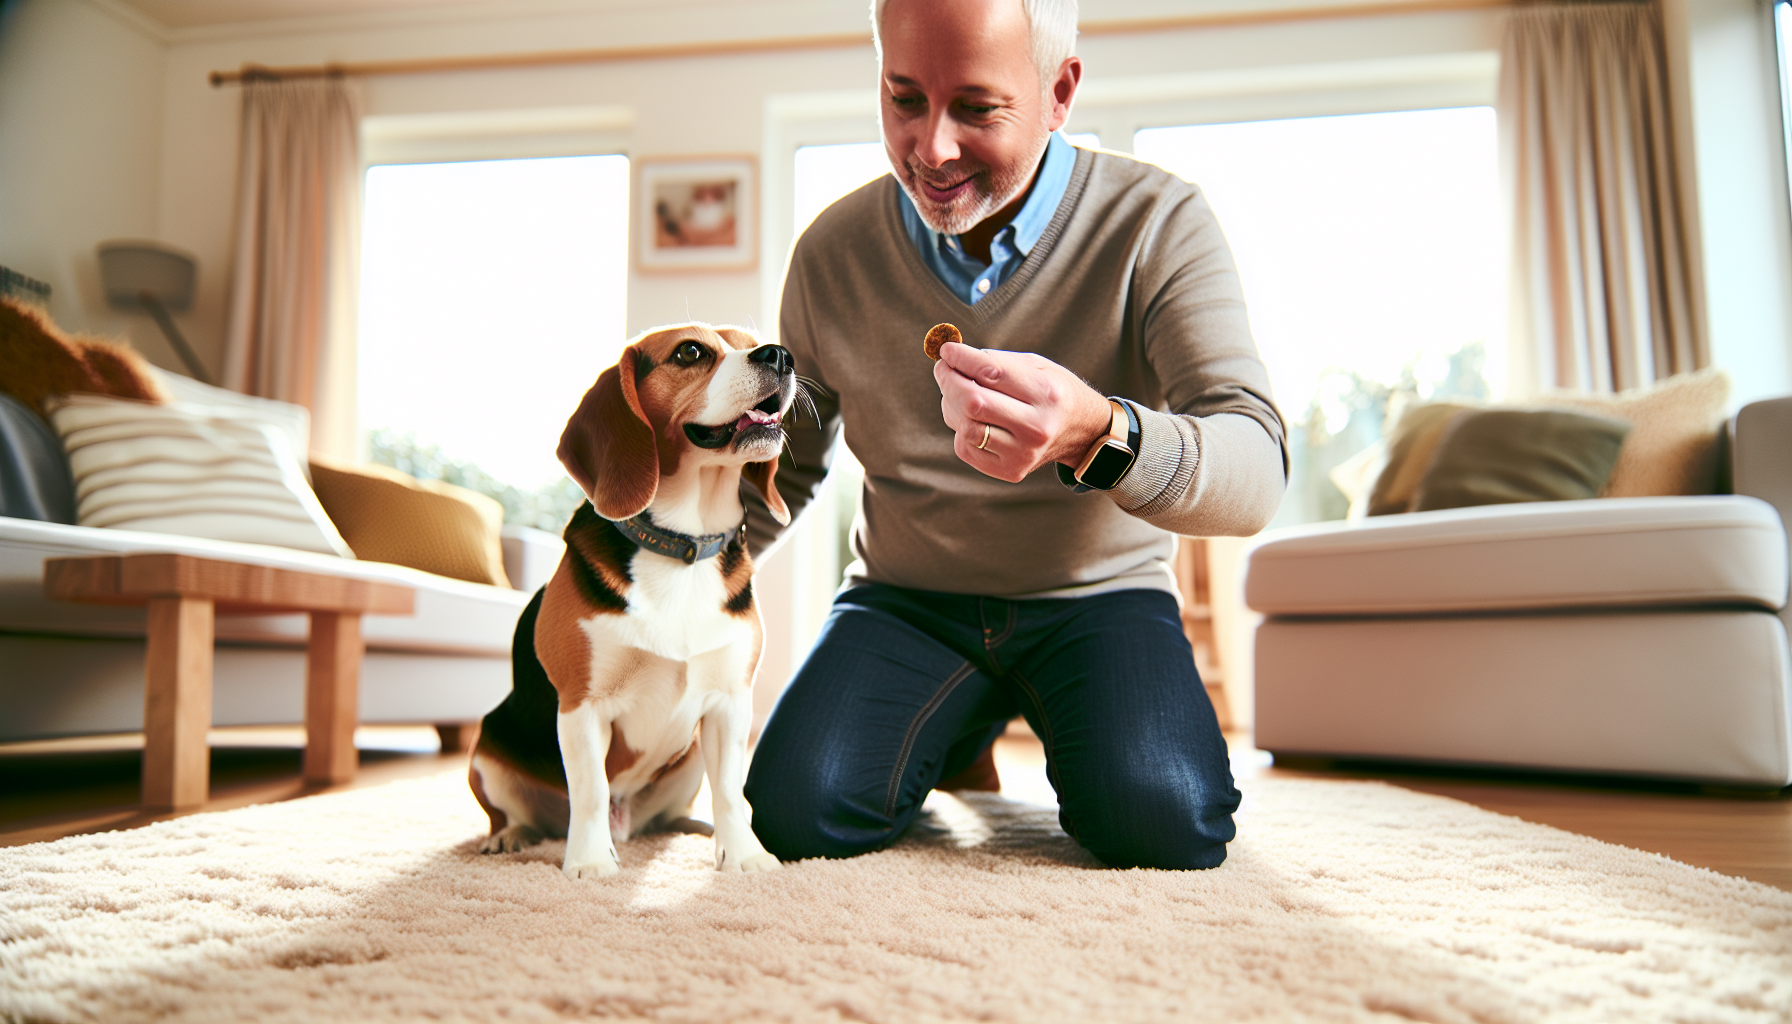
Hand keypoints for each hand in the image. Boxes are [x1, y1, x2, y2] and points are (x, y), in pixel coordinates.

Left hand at [933, 342, 1113, 483]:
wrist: (1081, 432)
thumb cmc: (1052, 392)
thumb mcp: (1036, 366)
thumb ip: (996, 361)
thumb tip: (952, 358)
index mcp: (1047, 393)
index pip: (992, 373)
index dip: (962, 359)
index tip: (946, 350)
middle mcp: (1037, 427)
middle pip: (973, 403)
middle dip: (949, 381)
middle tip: (944, 368)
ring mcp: (1023, 454)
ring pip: (965, 427)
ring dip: (951, 405)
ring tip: (958, 393)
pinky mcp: (1011, 471)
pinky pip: (965, 448)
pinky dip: (960, 428)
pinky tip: (972, 418)